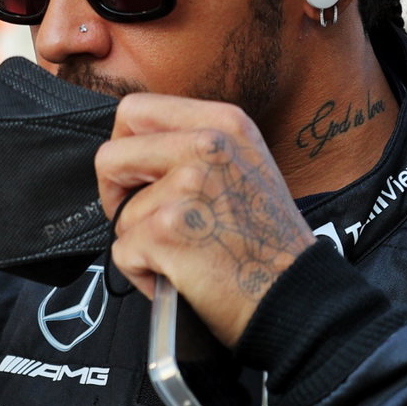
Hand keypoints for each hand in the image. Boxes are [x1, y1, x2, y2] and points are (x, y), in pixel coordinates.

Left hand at [96, 95, 315, 346]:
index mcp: (224, 123)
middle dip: (114, 193)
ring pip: (120, 214)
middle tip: (142, 220)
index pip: (136, 110)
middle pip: (111, 156)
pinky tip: (180, 277)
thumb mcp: (245, 164)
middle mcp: (207, 146)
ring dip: (140, 243)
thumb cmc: (268, 242)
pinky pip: (122, 253)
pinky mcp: (168, 230)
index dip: (125, 147)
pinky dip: (142, 274)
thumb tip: (137, 147)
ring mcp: (187, 187)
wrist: (295, 295)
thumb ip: (195, 145)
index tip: (137, 176)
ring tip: (184, 255)